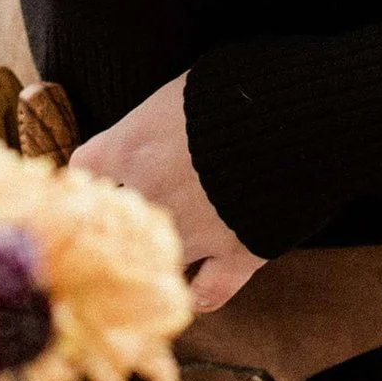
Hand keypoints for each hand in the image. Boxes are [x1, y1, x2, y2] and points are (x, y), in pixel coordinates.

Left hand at [70, 75, 261, 315]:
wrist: (295, 114)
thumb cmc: (233, 87)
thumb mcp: (181, 87)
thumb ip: (155, 115)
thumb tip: (155, 122)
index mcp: (131, 147)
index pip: (85, 167)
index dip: (97, 168)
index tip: (106, 167)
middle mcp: (151, 195)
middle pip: (115, 220)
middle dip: (124, 216)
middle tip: (136, 210)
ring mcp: (193, 230)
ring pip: (157, 257)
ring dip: (160, 253)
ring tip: (166, 250)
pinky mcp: (236, 254)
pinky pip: (207, 292)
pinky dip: (200, 293)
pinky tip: (196, 290)